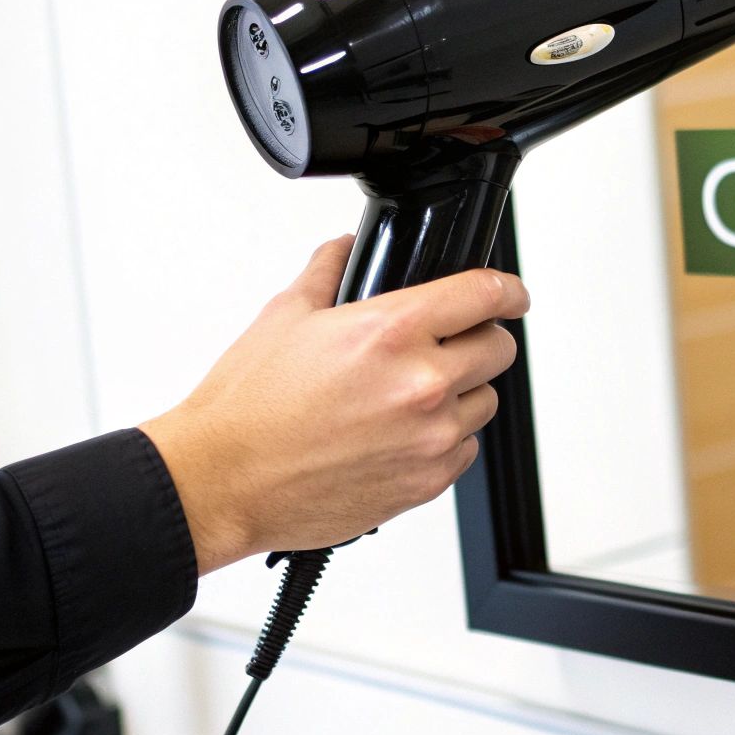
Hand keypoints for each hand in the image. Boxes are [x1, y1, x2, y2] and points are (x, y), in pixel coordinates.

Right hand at [139, 235, 530, 573]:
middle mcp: (420, 384)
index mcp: (390, 332)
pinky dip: (446, 439)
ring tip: (412, 394)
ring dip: (463, 392)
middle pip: (498, 349)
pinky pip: (465, 450)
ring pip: (485, 402)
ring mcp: (428, 438)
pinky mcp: (425, 483)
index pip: (485, 294)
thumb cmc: (247, 408)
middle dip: (479, 340)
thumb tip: (344, 251)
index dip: (507, 290)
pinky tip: (404, 433)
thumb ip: (328, 272)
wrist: (224, 480)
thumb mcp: (285, 317)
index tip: (510, 294)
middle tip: (450, 344)